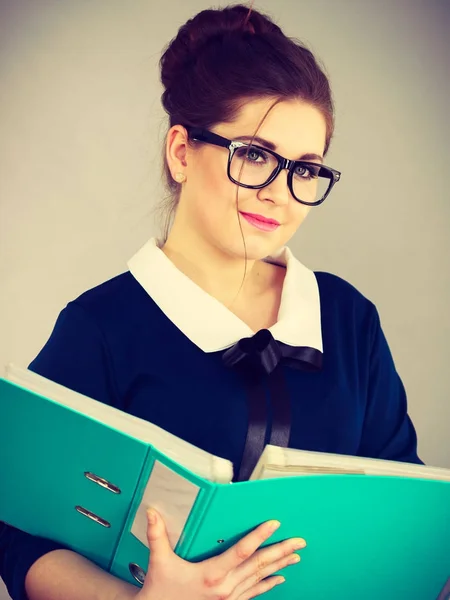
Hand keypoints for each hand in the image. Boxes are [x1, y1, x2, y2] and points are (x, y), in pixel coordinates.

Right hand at [134, 508, 305, 599]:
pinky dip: (268, 585)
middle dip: (281, 552)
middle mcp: (225, 588)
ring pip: (260, 579)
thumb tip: (152, 511)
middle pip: (258, 565)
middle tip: (300, 541)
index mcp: (212, 575)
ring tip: (296, 556)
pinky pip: (254, 594)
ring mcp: (230, 599)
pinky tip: (280, 579)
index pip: (241, 551)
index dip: (259, 536)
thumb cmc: (160, 591)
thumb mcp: (159, 562)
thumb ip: (157, 536)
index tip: (274, 523)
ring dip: (279, 566)